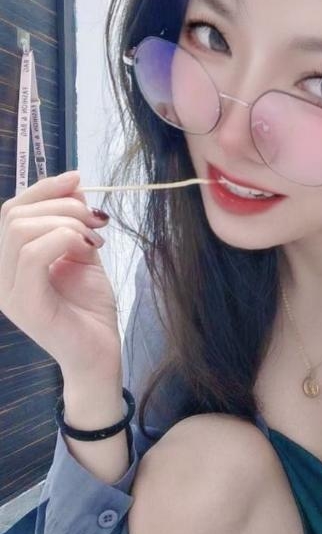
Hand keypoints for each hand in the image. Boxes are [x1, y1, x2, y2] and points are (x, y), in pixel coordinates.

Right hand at [0, 172, 121, 379]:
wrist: (99, 354)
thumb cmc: (90, 308)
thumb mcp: (82, 254)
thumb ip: (73, 224)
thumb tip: (74, 187)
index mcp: (11, 260)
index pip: (12, 210)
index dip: (44, 187)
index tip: (79, 179)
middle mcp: (1, 273)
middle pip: (15, 214)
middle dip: (62, 205)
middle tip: (97, 221)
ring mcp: (8, 290)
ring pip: (21, 229)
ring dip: (66, 222)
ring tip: (95, 239)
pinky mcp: (24, 304)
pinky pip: (33, 254)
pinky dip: (64, 238)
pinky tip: (88, 249)